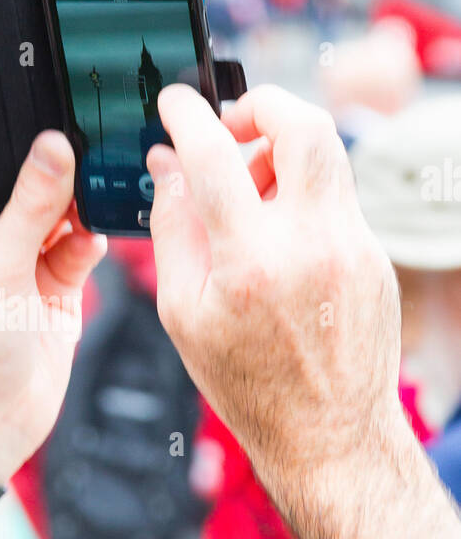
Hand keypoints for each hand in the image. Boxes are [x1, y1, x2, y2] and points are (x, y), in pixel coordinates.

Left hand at [0, 132, 105, 484]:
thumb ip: (28, 205)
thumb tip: (54, 147)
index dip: (1, 140)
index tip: (39, 110)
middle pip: (23, 183)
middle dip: (52, 169)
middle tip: (81, 144)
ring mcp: (19, 258)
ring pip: (58, 210)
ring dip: (77, 203)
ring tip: (90, 192)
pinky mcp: (53, 284)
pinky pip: (80, 245)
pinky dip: (90, 238)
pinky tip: (91, 236)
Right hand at [147, 84, 405, 489]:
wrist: (328, 434)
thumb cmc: (248, 383)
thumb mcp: (185, 313)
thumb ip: (173, 229)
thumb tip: (166, 166)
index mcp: (253, 263)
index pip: (216, 156)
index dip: (188, 117)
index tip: (175, 104)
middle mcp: (312, 245)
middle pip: (302, 124)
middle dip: (260, 106)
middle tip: (230, 127)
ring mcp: (353, 247)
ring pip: (326, 153)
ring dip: (281, 149)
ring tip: (249, 191)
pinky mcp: (373, 255)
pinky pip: (335, 197)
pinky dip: (300, 195)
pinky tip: (277, 236)